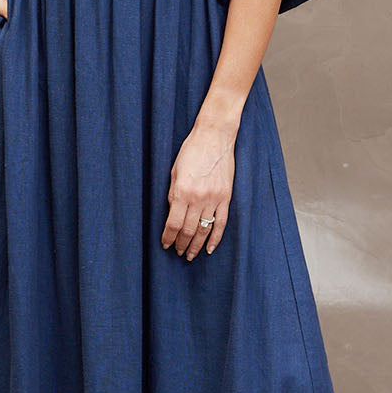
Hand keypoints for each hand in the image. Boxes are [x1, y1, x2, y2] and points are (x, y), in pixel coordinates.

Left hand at [162, 118, 235, 258]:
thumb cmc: (191, 151)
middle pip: (189, 230)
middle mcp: (198, 198)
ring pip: (204, 230)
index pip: (174, 224)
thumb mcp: (174, 172)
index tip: (165, 244)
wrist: (214, 137)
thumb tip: (172, 215)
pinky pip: (221, 223)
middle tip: (177, 252)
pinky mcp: (226, 197)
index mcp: (182, 192)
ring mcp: (214, 199)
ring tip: (190, 255)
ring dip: (196, 245)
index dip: (168, 237)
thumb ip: (173, 195)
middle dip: (181, 244)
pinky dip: (215, 238)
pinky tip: (210, 248)